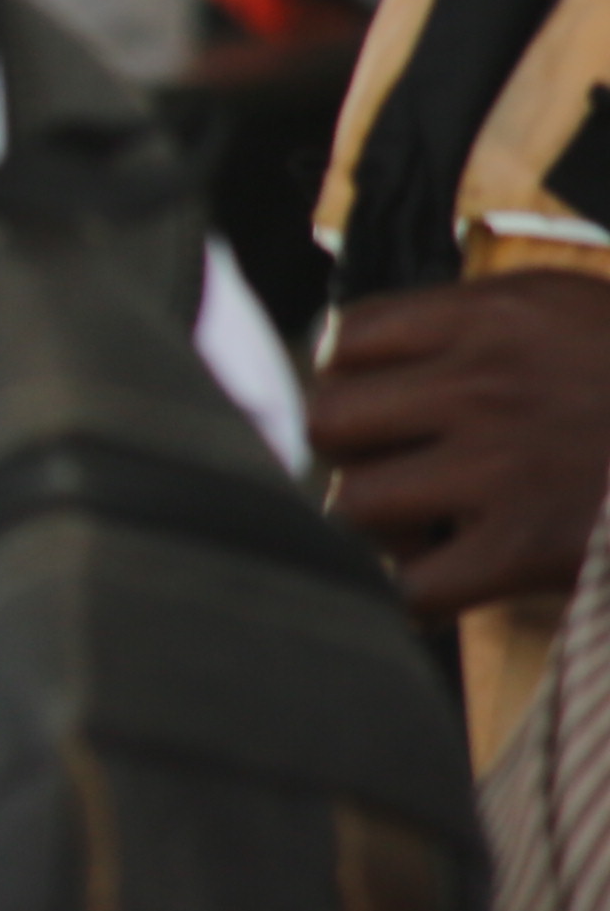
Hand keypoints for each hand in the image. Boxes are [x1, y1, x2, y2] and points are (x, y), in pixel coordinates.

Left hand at [312, 272, 609, 615]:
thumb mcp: (581, 315)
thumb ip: (491, 326)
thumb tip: (392, 356)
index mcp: (497, 313)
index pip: (350, 335)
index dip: (348, 377)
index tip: (376, 406)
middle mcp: (482, 381)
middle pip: (329, 419)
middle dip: (349, 454)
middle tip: (391, 473)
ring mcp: (501, 465)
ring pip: (354, 503)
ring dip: (380, 526)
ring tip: (422, 531)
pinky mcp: (529, 546)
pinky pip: (414, 586)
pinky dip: (419, 596)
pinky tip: (452, 585)